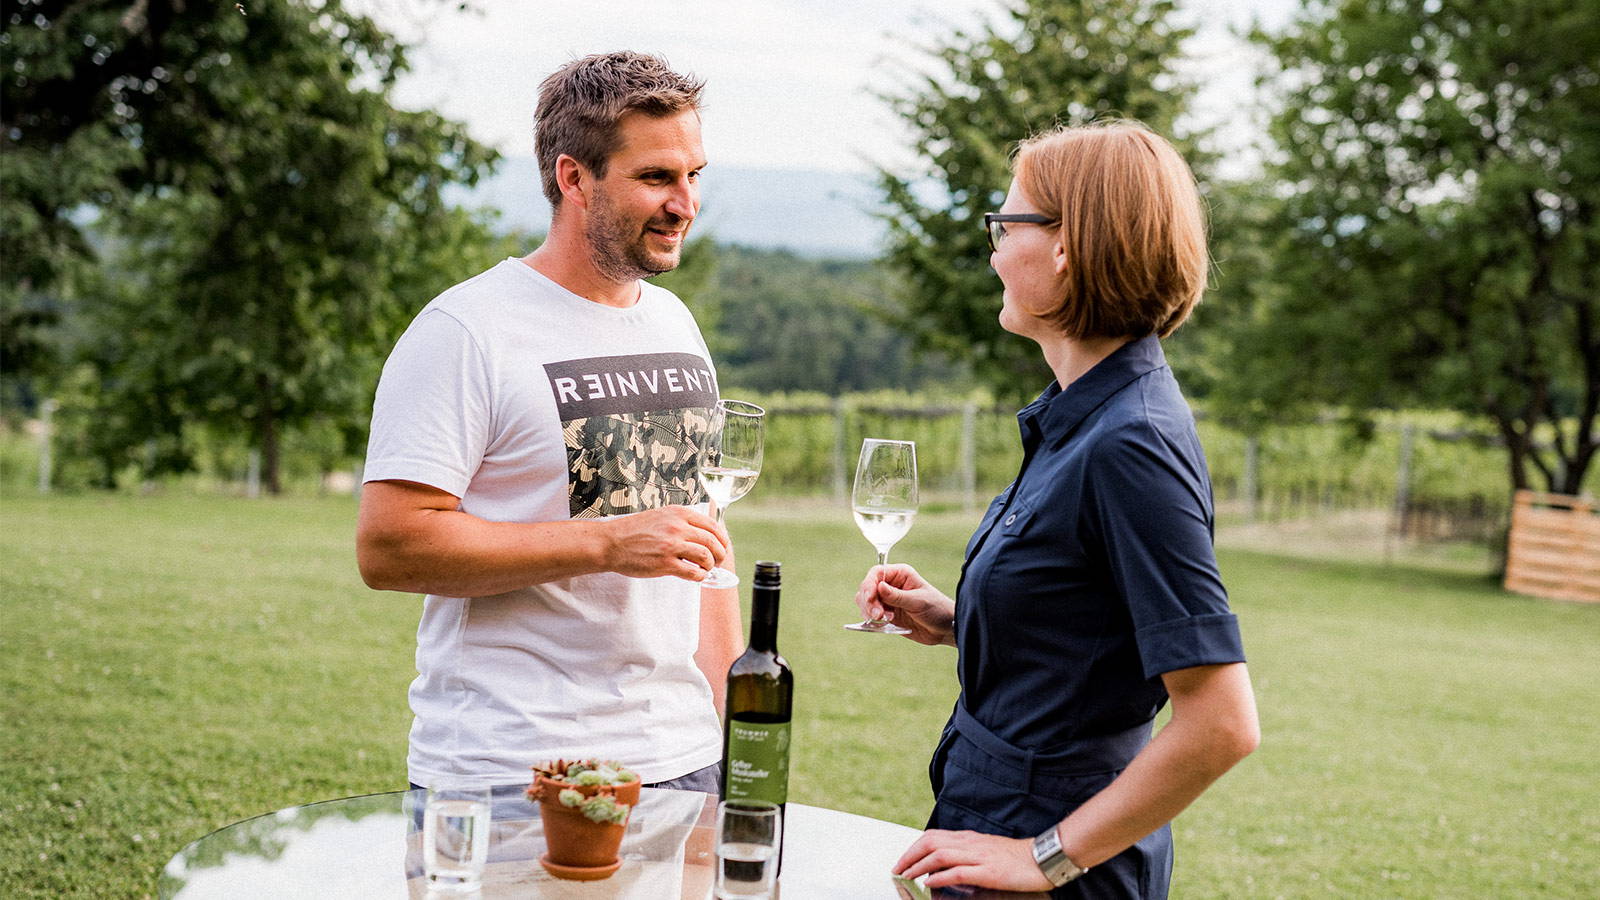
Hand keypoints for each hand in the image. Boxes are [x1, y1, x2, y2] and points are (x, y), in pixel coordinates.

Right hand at [602, 505, 728, 581]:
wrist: (611, 543)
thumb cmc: (634, 531)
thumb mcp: (660, 516)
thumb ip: (681, 521)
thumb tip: (704, 534)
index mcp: (679, 513)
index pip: (712, 525)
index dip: (722, 538)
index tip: (722, 547)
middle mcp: (677, 527)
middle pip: (713, 541)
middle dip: (720, 554)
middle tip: (717, 561)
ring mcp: (672, 545)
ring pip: (706, 556)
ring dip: (710, 566)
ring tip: (704, 569)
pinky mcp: (665, 563)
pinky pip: (693, 572)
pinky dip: (700, 576)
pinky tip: (695, 576)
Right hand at [854, 564, 954, 645]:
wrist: (945, 628)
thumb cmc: (937, 609)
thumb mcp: (918, 601)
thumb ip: (897, 596)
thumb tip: (878, 586)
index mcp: (900, 574)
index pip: (876, 573)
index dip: (869, 585)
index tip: (870, 598)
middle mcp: (891, 585)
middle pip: (867, 588)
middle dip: (869, 602)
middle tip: (878, 615)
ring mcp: (888, 600)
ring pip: (866, 602)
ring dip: (870, 611)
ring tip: (885, 620)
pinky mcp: (887, 614)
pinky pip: (871, 615)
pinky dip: (872, 620)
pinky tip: (883, 624)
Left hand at [894, 829, 1052, 891]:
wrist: (1041, 858)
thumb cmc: (1016, 857)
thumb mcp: (986, 850)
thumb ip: (965, 854)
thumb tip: (942, 864)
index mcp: (969, 838)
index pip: (933, 836)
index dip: (914, 847)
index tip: (902, 861)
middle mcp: (970, 844)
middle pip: (931, 842)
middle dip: (910, 855)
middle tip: (897, 869)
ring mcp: (979, 857)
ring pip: (940, 855)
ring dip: (919, 866)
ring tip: (907, 875)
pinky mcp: (988, 872)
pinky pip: (959, 872)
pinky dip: (941, 876)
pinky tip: (930, 881)